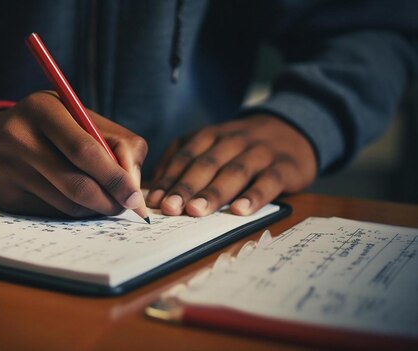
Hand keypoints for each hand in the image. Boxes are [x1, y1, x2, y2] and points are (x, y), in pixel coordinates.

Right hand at [0, 91, 147, 217]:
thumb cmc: (49, 128)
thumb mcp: (79, 117)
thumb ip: (116, 142)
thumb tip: (134, 186)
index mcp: (43, 108)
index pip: (86, 149)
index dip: (116, 176)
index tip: (135, 194)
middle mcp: (19, 136)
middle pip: (77, 183)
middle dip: (110, 199)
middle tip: (127, 206)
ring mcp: (8, 168)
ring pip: (68, 203)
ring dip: (95, 208)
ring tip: (106, 200)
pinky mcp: (5, 196)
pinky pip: (54, 213)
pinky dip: (75, 211)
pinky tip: (78, 201)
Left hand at [146, 115, 316, 215]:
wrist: (292, 130)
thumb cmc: (241, 147)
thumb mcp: (211, 144)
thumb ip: (184, 159)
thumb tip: (156, 187)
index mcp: (211, 136)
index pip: (186, 156)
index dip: (169, 178)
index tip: (154, 199)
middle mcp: (233, 141)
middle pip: (206, 164)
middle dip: (186, 187)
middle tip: (170, 207)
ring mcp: (260, 152)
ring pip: (234, 172)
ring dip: (214, 193)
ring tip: (196, 211)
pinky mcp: (284, 167)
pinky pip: (268, 181)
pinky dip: (253, 196)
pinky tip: (239, 211)